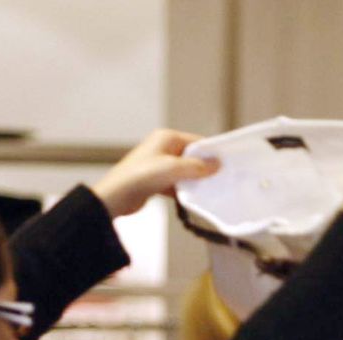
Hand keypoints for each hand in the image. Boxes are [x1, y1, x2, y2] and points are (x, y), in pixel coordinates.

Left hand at [91, 128, 219, 217]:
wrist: (117, 196)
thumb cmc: (141, 176)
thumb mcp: (174, 168)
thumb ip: (198, 166)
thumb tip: (216, 164)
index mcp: (167, 138)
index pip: (196, 141)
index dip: (210, 152)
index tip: (225, 163)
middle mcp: (163, 148)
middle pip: (192, 157)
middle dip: (203, 168)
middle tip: (219, 179)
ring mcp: (159, 164)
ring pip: (184, 171)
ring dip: (194, 181)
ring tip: (208, 190)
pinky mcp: (156, 180)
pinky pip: (176, 183)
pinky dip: (184, 189)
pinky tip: (192, 198)